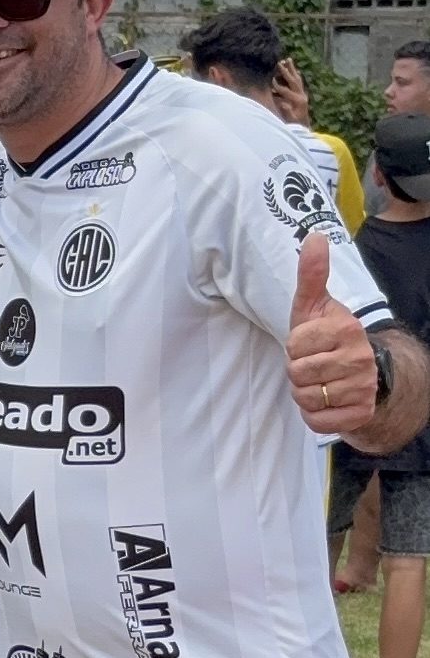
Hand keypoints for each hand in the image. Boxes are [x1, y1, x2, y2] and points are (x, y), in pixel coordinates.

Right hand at [271, 56, 312, 126]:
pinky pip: (299, 83)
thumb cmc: (295, 127)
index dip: (278, 86)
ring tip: (288, 59)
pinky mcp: (302, 95)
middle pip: (293, 81)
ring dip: (292, 69)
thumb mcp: (290, 121)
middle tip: (280, 63)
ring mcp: (303, 94)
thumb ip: (287, 112)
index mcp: (299, 101)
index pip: (286, 91)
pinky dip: (296, 76)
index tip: (271, 80)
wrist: (304, 130)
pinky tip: (296, 70)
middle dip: (285, 72)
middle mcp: (302, 95)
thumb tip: (283, 103)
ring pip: (297, 79)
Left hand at [285, 229, 376, 437]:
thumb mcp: (314, 306)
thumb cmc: (326, 338)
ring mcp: (363, 387)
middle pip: (297, 373)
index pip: (295, 344)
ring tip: (318, 382)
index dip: (294, 347)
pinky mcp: (360, 413)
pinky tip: (325, 402)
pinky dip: (314, 415)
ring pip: (306, 398)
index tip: (308, 344)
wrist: (361, 374)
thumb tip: (314, 236)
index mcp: (347, 328)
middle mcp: (360, 358)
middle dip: (297, 372)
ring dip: (304, 393)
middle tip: (311, 366)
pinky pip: (319, 421)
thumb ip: (312, 275)